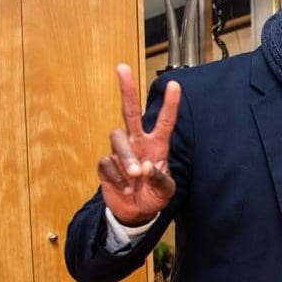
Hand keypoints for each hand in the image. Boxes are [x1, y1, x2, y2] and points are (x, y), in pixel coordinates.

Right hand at [98, 64, 179, 225]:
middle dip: (127, 89)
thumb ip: (160, 180)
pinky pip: (108, 163)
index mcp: (157, 146)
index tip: (175, 84)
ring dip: (126, 156)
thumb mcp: (166, 192)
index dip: (170, 104)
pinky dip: (117, 177)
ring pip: (117, 139)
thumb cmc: (153, 197)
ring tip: (136, 175)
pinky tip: (125, 187)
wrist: (135, 213)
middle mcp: (137, 143)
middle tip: (122, 67)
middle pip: (130, 111)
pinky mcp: (106, 165)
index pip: (164, 122)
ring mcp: (120, 152)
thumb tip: (147, 166)